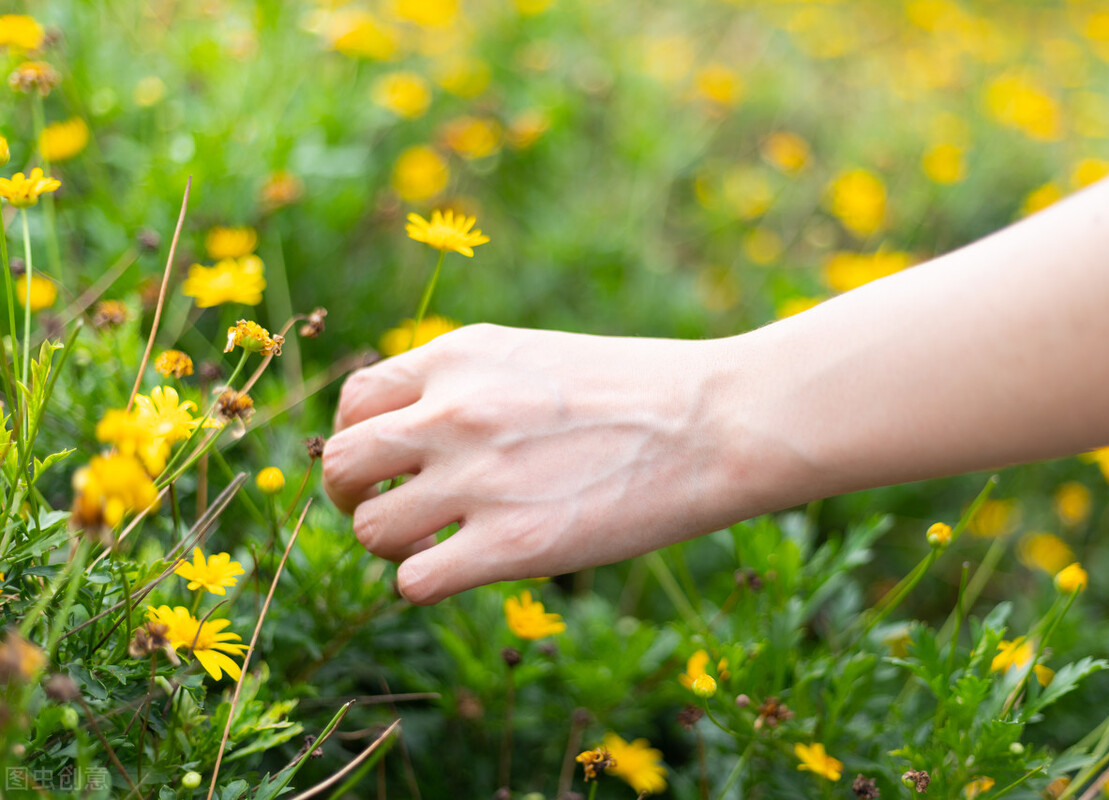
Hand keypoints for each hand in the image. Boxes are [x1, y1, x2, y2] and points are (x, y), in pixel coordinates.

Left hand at [323, 323, 750, 603]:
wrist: (712, 421)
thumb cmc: (635, 391)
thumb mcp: (533, 357)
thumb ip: (464, 385)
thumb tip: (410, 432)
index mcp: (458, 357)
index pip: (355, 403)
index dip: (360, 441)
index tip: (391, 464)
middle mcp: (452, 411)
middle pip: (339, 464)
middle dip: (351, 495)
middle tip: (390, 510)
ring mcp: (477, 478)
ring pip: (368, 529)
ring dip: (391, 545)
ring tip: (435, 544)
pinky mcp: (511, 544)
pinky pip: (412, 581)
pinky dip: (425, 583)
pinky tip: (464, 571)